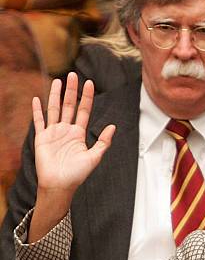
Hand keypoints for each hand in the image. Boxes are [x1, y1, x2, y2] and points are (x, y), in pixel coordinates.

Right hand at [33, 72, 114, 194]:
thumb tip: (113, 126)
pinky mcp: (41, 138)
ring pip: (54, 109)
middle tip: (73, 74)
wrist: (59, 185)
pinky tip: (37, 98)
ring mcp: (53, 133)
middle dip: (72, 91)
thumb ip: (103, 142)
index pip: (84, 111)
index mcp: (79, 134)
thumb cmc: (77, 174)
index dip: (87, 97)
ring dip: (56, 95)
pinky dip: (37, 110)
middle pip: (69, 106)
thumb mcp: (94, 158)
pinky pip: (39, 121)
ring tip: (58, 81)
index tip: (89, 83)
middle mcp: (66, 131)